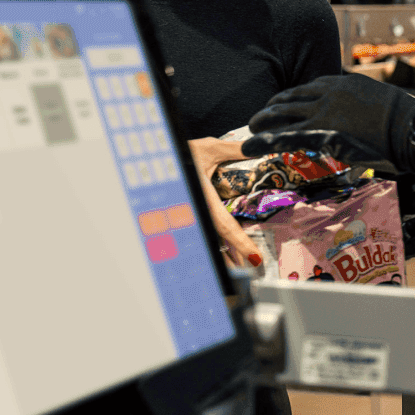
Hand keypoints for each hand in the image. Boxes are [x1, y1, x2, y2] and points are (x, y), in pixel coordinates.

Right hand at [187, 137, 262, 268]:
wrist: (156, 153)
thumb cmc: (182, 151)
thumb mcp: (209, 147)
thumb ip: (235, 149)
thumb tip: (258, 146)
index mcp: (201, 196)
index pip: (223, 224)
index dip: (239, 242)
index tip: (254, 256)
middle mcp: (195, 209)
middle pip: (215, 240)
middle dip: (232, 257)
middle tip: (251, 267)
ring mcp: (190, 213)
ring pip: (208, 239)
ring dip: (223, 255)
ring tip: (241, 267)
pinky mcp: (188, 214)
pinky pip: (203, 232)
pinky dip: (214, 244)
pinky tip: (224, 254)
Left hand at [245, 75, 414, 257]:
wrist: (412, 128)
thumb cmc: (405, 120)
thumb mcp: (379, 101)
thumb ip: (361, 106)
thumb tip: (358, 119)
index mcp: (344, 82)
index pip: (310, 87)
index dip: (294, 97)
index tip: (286, 103)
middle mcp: (330, 92)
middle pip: (292, 97)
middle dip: (273, 107)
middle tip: (261, 114)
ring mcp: (325, 111)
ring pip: (283, 114)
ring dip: (263, 121)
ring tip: (251, 127)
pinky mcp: (323, 132)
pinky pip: (286, 136)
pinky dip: (264, 140)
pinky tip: (249, 145)